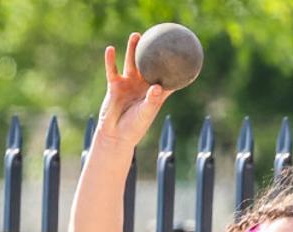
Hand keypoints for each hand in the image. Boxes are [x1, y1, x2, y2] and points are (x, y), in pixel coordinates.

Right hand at [97, 33, 172, 147]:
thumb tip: (157, 86)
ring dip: (133, 49)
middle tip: (158, 36)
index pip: (166, 78)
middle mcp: (142, 86)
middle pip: (149, 64)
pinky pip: (113, 70)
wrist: (115, 135)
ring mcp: (128, 84)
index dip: (174, 67)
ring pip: (132, 63)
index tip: (181, 54)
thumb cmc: (134, 128)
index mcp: (154, 93)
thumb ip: (152, 101)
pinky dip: (111, 60)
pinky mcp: (115, 85)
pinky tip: (110, 49)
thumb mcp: (145, 114)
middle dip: (153, 51)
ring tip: (136, 35)